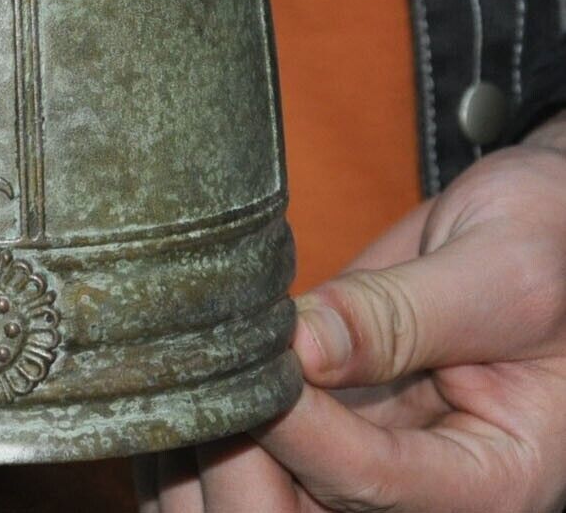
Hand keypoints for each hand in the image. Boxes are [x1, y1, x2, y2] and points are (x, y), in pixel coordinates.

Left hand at [136, 118, 565, 512]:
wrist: (545, 225)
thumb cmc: (549, 243)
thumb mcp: (500, 270)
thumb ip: (401, 313)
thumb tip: (300, 347)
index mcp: (494, 482)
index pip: (373, 485)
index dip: (297, 429)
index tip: (254, 362)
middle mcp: (424, 492)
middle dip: (241, 465)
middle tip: (207, 375)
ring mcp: (366, 462)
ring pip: (262, 506)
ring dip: (207, 457)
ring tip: (185, 373)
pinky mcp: (326, 425)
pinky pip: (254, 465)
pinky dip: (203, 434)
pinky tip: (181, 380)